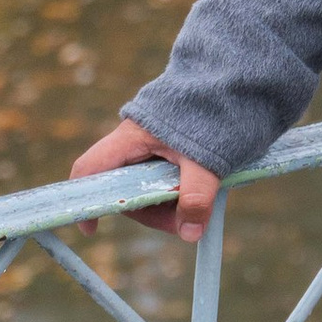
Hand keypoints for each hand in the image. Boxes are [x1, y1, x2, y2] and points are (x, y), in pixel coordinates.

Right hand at [71, 116, 222, 247]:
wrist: (234, 88)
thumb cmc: (212, 116)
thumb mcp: (204, 160)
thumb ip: (197, 196)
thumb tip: (189, 233)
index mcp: (130, 139)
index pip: (91, 169)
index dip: (87, 200)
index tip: (91, 229)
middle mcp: (133, 146)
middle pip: (124, 190)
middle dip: (150, 212)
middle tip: (183, 223)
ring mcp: (149, 151)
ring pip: (145, 189)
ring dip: (167, 206)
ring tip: (199, 210)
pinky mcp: (167, 155)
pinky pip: (163, 183)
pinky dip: (177, 196)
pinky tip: (199, 200)